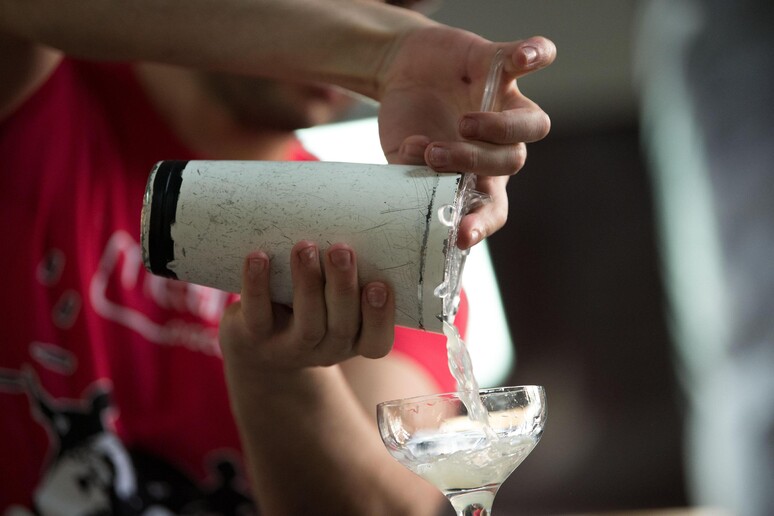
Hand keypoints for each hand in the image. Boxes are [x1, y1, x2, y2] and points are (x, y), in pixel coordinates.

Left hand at [219, 241, 394, 371]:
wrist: (258, 350)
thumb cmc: (312, 310)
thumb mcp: (335, 301)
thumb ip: (350, 271)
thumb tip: (359, 207)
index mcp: (353, 340)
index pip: (376, 342)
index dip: (380, 317)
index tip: (379, 285)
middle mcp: (327, 349)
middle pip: (342, 326)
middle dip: (343, 287)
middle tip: (341, 250)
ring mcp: (290, 347)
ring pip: (306, 323)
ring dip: (307, 282)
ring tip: (306, 247)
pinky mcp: (255, 336)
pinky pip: (258, 314)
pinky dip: (258, 284)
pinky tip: (259, 256)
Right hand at [377, 27, 555, 247]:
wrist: (400, 72)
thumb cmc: (407, 122)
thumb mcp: (401, 158)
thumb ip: (413, 175)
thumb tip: (425, 172)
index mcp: (478, 174)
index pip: (494, 206)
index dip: (483, 222)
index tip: (463, 234)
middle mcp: (499, 142)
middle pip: (513, 162)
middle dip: (474, 162)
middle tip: (434, 155)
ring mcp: (504, 102)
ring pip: (534, 123)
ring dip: (501, 128)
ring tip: (464, 124)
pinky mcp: (498, 64)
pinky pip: (531, 57)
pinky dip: (535, 55)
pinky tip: (524, 58)